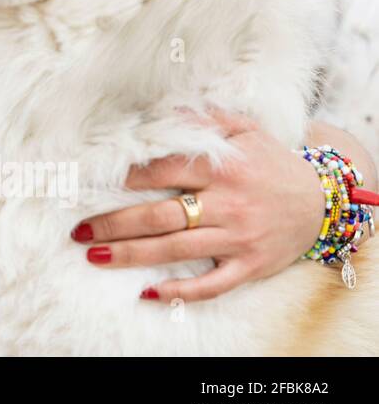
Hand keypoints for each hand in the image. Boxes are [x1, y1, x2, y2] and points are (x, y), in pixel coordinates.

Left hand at [70, 108, 323, 302]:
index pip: (163, 171)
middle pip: (161, 215)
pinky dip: (180, 291)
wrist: (323, 200)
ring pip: (176, 250)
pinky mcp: (249, 266)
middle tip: (80, 229)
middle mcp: (228, 204)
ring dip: (132, 255)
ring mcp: (238, 238)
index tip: (92, 182)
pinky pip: (212, 284)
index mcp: (222, 168)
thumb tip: (159, 110)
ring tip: (95, 255)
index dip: (125, 178)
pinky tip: (148, 293)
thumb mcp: (243, 129)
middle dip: (115, 223)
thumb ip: (203, 118)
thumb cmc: (271, 161)